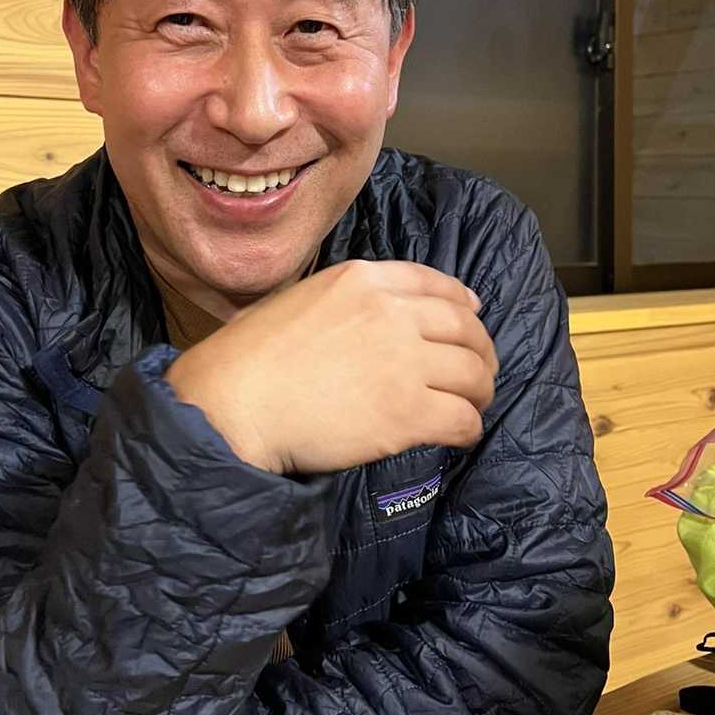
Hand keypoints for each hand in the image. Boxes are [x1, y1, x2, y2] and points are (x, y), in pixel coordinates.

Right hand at [165, 260, 497, 473]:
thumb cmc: (248, 357)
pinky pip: (462, 418)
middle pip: (464, 328)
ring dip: (480, 391)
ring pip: (473, 373)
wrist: (233, 402)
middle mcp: (391, 312)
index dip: (463, 302)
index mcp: (363, 279)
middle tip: (480, 372)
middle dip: (481, 351)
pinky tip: (460, 435)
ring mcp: (403, 362)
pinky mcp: (406, 412)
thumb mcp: (298, 299)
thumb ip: (341, 302)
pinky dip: (469, 428)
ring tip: (473, 405)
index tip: (473, 315)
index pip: (435, 284)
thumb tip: (363, 322)